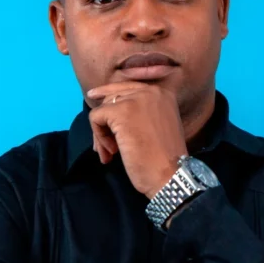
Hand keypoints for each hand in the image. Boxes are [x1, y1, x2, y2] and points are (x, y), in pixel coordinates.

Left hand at [86, 82, 187, 197]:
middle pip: (112, 97)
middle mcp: (151, 91)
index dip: (109, 96)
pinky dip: (99, 137)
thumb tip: (108, 107)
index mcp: (162, 93)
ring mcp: (136, 99)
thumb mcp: (157, 125)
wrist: (170, 175)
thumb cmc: (164, 158)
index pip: (127, 87)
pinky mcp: (121, 112)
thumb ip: (140, 112)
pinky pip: (96, 117)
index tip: (93, 97)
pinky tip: (111, 153)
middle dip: (105, 122)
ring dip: (101, 133)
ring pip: (103, 108)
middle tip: (106, 146)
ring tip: (110, 153)